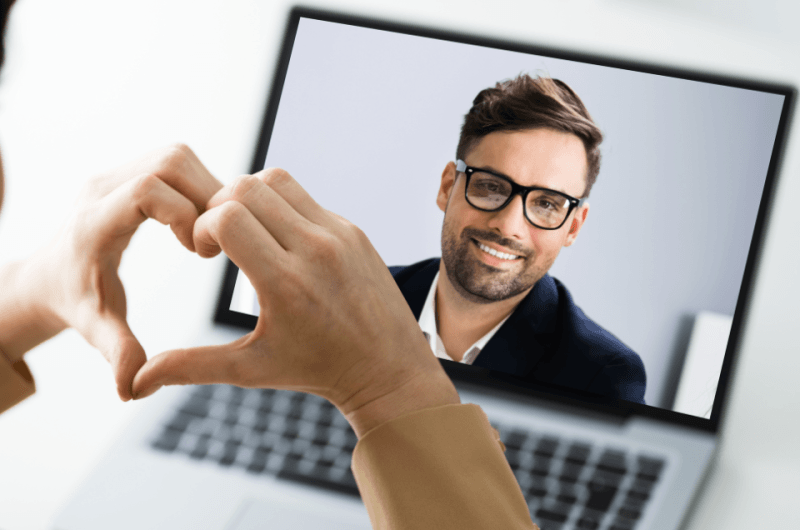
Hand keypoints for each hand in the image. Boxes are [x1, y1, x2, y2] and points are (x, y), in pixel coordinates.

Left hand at [24, 144, 221, 399]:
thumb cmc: (76, 302)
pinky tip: (200, 223)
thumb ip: (117, 351)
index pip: (146, 191)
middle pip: (170, 161)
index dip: (184, 214)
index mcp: (95, 224)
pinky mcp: (129, 173)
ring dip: (206, 188)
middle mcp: (103, 189)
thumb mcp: (98, 328)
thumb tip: (131, 388)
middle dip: (206, 195)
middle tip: (215, 240)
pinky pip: (175, 163)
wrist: (49, 277)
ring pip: (177, 156)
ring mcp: (116, 176)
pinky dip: (198, 186)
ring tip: (210, 232)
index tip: (196, 252)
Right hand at [132, 168, 458, 435]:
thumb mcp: (251, 370)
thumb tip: (134, 382)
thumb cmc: (316, 370)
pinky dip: (282, 207)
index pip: (226, 216)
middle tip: (221, 240)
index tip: (206, 253)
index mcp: (285, 283)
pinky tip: (279, 241)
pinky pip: (305, 197)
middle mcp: (315, 250)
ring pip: (277, 181)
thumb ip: (190, 366)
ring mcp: (339, 235)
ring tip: (248, 235)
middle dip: (219, 206)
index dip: (202, 227)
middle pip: (246, 187)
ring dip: (250, 198)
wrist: (386, 369)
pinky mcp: (353, 230)